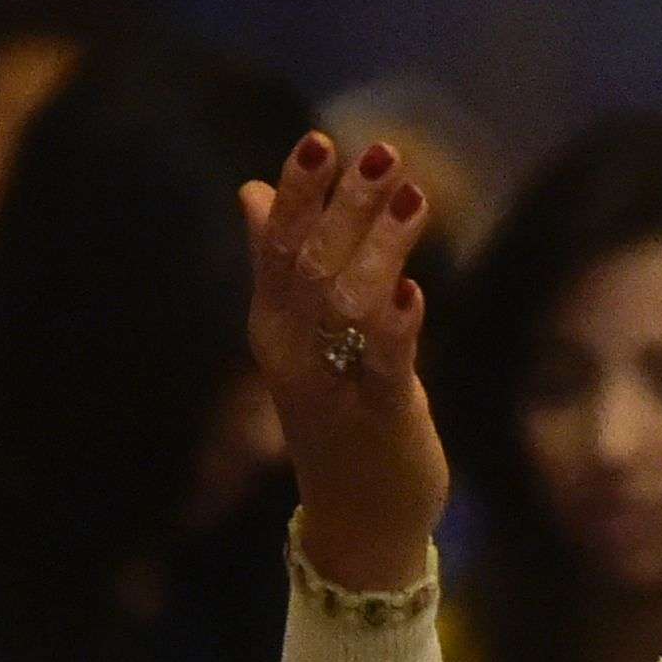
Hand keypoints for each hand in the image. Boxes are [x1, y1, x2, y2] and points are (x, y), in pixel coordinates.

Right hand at [242, 132, 447, 590]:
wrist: (358, 521)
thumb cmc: (338, 415)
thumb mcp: (302, 335)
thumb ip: (279, 264)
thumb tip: (249, 190)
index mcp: (274, 326)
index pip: (276, 245)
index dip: (298, 193)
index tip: (319, 140)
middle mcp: (293, 353)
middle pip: (310, 265)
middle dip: (345, 206)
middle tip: (381, 153)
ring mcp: (332, 387)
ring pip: (347, 305)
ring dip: (380, 248)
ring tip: (412, 197)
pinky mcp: (378, 420)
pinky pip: (381, 366)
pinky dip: (393, 327)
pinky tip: (411, 291)